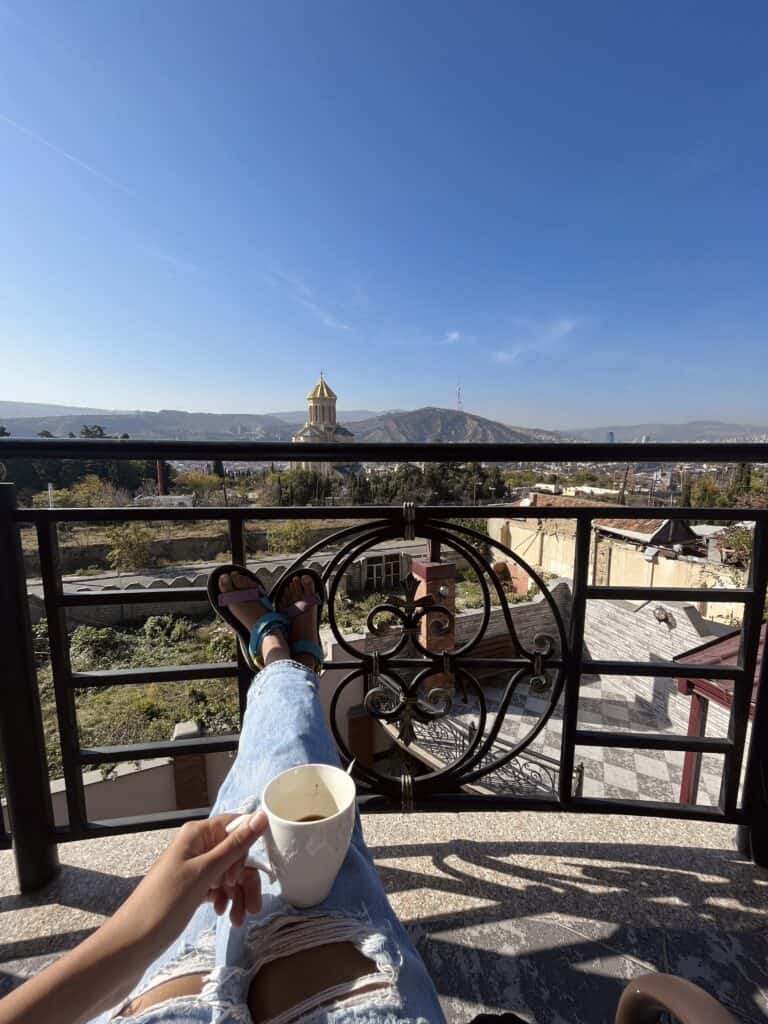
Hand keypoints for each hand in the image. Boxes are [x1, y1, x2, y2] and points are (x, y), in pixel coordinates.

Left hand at [111, 811, 267, 956]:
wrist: (130, 945)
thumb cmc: (163, 904)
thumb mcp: (203, 873)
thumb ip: (234, 846)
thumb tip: (262, 814)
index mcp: (197, 834)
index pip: (236, 826)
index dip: (247, 847)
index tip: (244, 874)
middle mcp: (197, 846)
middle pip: (237, 854)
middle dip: (247, 881)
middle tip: (253, 909)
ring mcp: (195, 868)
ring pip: (231, 874)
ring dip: (239, 895)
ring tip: (239, 920)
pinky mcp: (193, 888)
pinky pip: (219, 887)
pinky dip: (226, 900)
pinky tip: (224, 914)